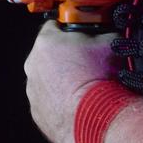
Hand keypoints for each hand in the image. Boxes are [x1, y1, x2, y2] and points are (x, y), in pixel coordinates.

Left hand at [24, 21, 117, 142]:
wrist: (94, 116)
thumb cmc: (97, 78)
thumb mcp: (109, 42)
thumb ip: (105, 31)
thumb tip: (110, 30)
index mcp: (46, 42)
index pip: (54, 26)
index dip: (70, 29)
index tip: (81, 36)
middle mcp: (33, 64)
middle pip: (48, 52)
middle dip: (65, 55)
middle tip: (85, 61)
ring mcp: (32, 90)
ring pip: (46, 78)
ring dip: (61, 78)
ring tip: (83, 84)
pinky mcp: (37, 112)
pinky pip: (47, 100)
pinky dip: (59, 99)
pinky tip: (77, 101)